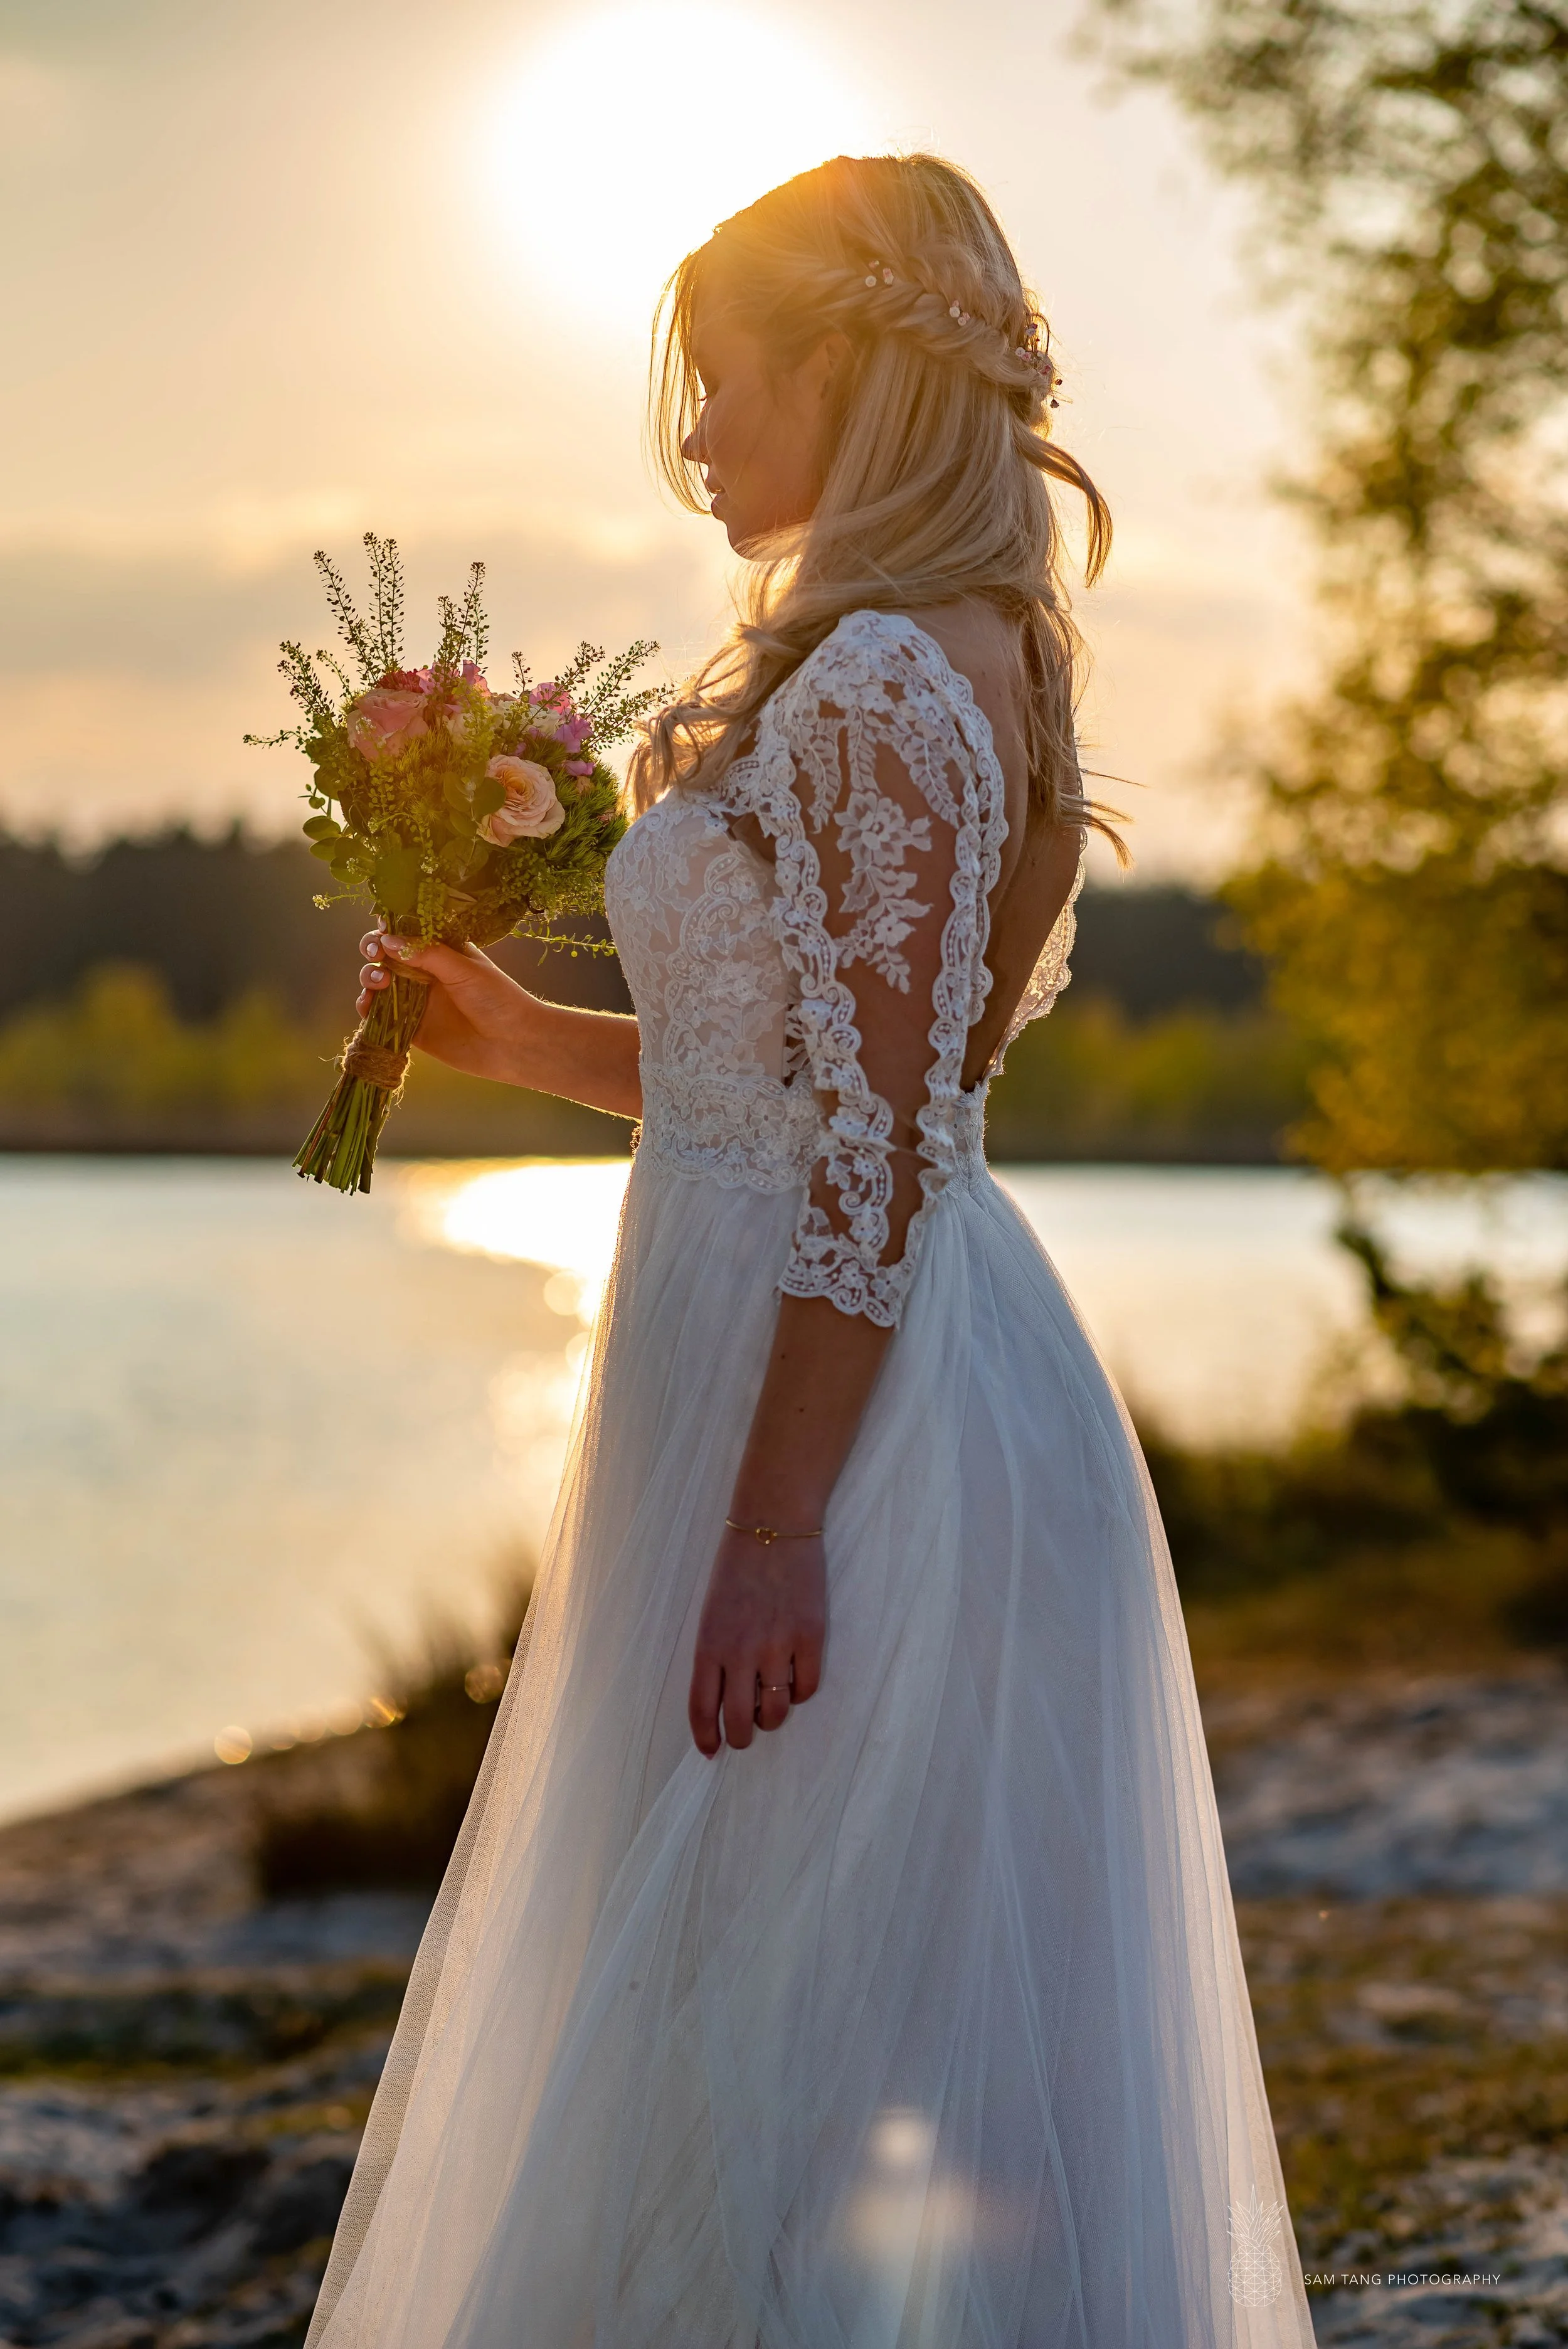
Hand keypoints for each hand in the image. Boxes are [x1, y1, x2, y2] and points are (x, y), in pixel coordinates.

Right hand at [358, 921, 534, 1084]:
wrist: (513, 1044)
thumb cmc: (497, 999)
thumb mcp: (464, 969)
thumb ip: (427, 954)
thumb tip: (387, 940)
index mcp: (440, 950)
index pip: (407, 931)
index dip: (389, 927)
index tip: (383, 927)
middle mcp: (424, 972)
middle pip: (386, 954)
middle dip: (374, 949)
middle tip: (376, 953)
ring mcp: (416, 999)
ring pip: (379, 982)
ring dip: (370, 976)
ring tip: (380, 982)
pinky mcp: (410, 1027)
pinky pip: (381, 1015)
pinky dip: (368, 1008)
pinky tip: (368, 1005)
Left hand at [688, 1526, 825, 1756]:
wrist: (773, 1525)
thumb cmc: (737, 1568)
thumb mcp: (711, 1613)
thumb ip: (716, 1655)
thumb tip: (725, 1700)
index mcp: (709, 1644)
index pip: (702, 1708)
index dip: (706, 1737)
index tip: (711, 1751)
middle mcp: (741, 1651)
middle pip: (740, 1721)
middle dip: (743, 1737)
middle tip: (747, 1734)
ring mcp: (778, 1645)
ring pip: (776, 1710)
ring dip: (773, 1716)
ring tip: (772, 1703)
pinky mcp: (811, 1636)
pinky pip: (807, 1687)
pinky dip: (801, 1692)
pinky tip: (795, 1679)